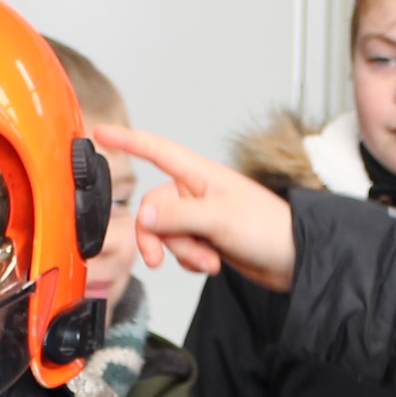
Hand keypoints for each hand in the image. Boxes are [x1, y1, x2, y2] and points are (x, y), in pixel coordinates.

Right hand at [93, 124, 296, 290]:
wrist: (294, 260)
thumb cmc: (270, 229)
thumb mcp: (220, 219)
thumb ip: (178, 216)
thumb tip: (145, 214)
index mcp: (201, 176)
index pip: (157, 151)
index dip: (128, 141)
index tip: (101, 133)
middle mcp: (197, 193)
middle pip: (154, 208)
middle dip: (160, 236)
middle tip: (164, 257)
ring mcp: (201, 216)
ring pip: (166, 233)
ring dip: (182, 252)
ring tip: (209, 259)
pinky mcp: (206, 238)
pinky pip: (180, 248)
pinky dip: (191, 259)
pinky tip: (212, 262)